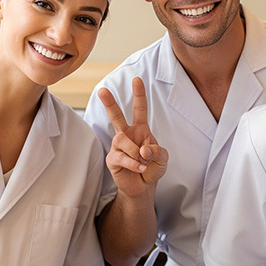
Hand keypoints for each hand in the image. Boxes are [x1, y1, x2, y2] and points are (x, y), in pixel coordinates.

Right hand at [98, 77, 167, 196]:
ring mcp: (118, 146)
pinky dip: (132, 163)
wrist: (143, 186)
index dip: (139, 94)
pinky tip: (140, 167)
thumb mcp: (162, 159)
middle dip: (110, 103)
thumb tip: (143, 150)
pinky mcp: (112, 159)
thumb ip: (157, 152)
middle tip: (102, 90)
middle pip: (117, 116)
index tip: (137, 79)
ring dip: (134, 151)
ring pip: (121, 139)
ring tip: (142, 161)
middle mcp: (127, 134)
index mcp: (140, 129)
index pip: (140, 109)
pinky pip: (120, 157)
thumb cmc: (153, 168)